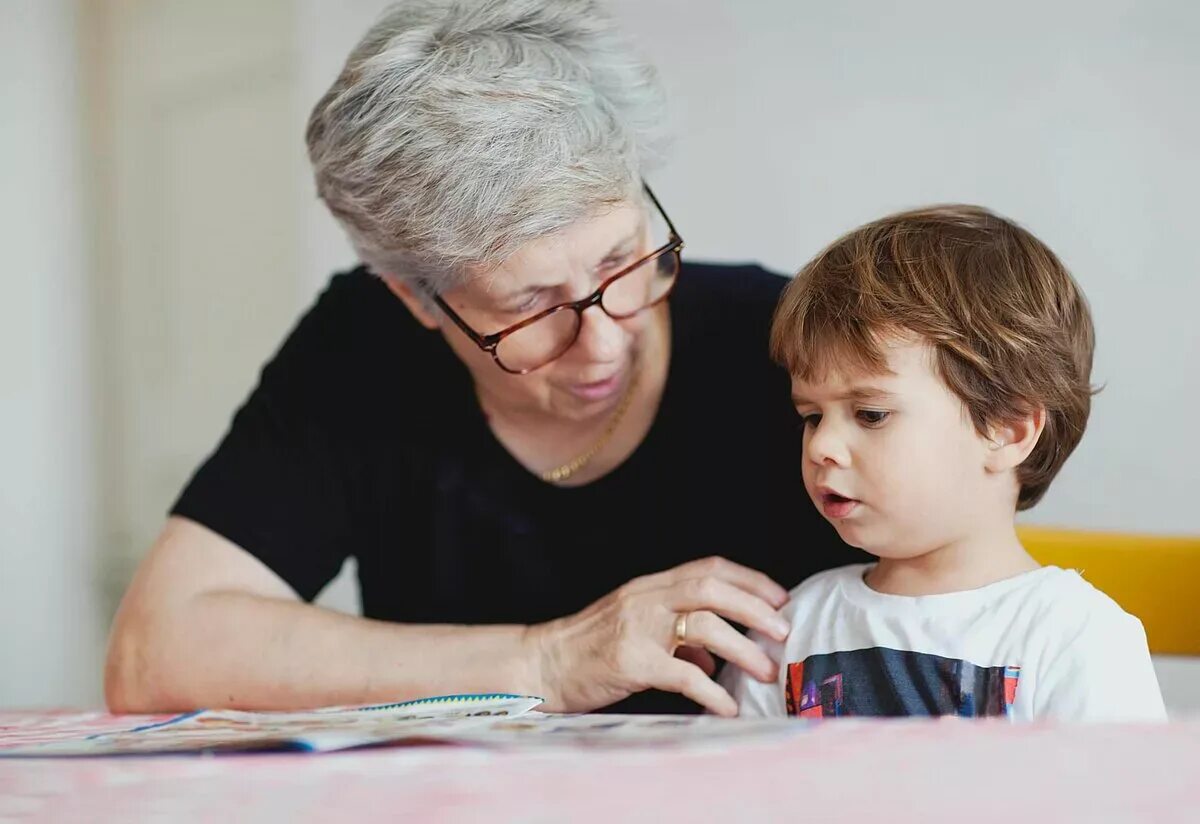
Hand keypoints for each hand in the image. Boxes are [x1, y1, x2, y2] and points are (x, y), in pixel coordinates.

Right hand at [525, 556, 790, 715]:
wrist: (541, 664)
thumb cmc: (589, 649)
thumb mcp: (634, 628)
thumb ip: (676, 635)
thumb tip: (717, 660)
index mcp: (649, 587)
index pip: (708, 568)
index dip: (750, 580)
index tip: (780, 598)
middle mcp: (646, 599)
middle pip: (711, 588)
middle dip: (754, 607)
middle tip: (783, 631)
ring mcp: (637, 628)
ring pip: (703, 625)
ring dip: (743, 649)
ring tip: (765, 671)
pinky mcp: (629, 661)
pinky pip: (682, 674)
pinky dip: (713, 691)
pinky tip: (728, 707)